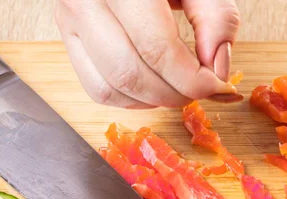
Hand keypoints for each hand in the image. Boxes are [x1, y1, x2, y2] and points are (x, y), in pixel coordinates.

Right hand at [56, 0, 239, 108]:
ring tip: (180, 87)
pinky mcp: (68, 37)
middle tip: (202, 89)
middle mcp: (86, 1)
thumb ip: (217, 18)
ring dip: (154, 100)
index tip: (218, 86)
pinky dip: (131, 99)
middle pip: (131, 74)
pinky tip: (155, 87)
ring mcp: (70, 20)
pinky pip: (97, 89)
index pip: (157, 49)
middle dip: (175, 94)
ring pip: (111, 87)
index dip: (193, 80)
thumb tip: (217, 70)